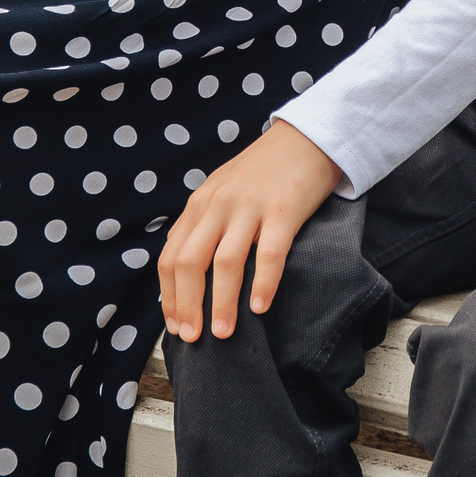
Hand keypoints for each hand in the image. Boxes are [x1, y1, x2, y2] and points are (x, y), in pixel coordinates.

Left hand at [158, 120, 344, 341]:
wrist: (305, 138)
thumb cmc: (262, 172)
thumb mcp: (221, 191)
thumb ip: (202, 224)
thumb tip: (184, 272)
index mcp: (200, 204)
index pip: (171, 256)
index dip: (170, 296)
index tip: (174, 327)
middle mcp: (218, 205)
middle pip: (191, 262)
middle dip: (187, 305)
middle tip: (193, 338)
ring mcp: (251, 207)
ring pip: (226, 262)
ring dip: (221, 303)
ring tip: (223, 334)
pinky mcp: (284, 210)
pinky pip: (270, 253)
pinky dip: (263, 283)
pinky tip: (260, 308)